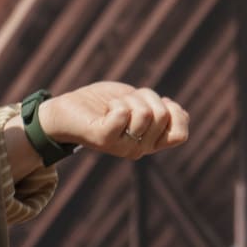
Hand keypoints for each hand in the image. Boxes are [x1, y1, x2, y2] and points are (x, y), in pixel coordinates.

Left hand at [38, 83, 189, 159]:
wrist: (65, 112)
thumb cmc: (102, 105)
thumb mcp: (138, 103)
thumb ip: (159, 109)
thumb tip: (176, 110)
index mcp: (150, 143)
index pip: (181, 134)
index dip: (174, 112)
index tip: (157, 103)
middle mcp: (139, 149)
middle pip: (163, 115)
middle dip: (146, 97)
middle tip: (126, 102)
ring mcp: (122, 146)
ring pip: (145, 112)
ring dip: (129, 98)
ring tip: (113, 106)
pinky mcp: (104, 139)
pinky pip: (123, 114)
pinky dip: (116, 102)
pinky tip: (106, 110)